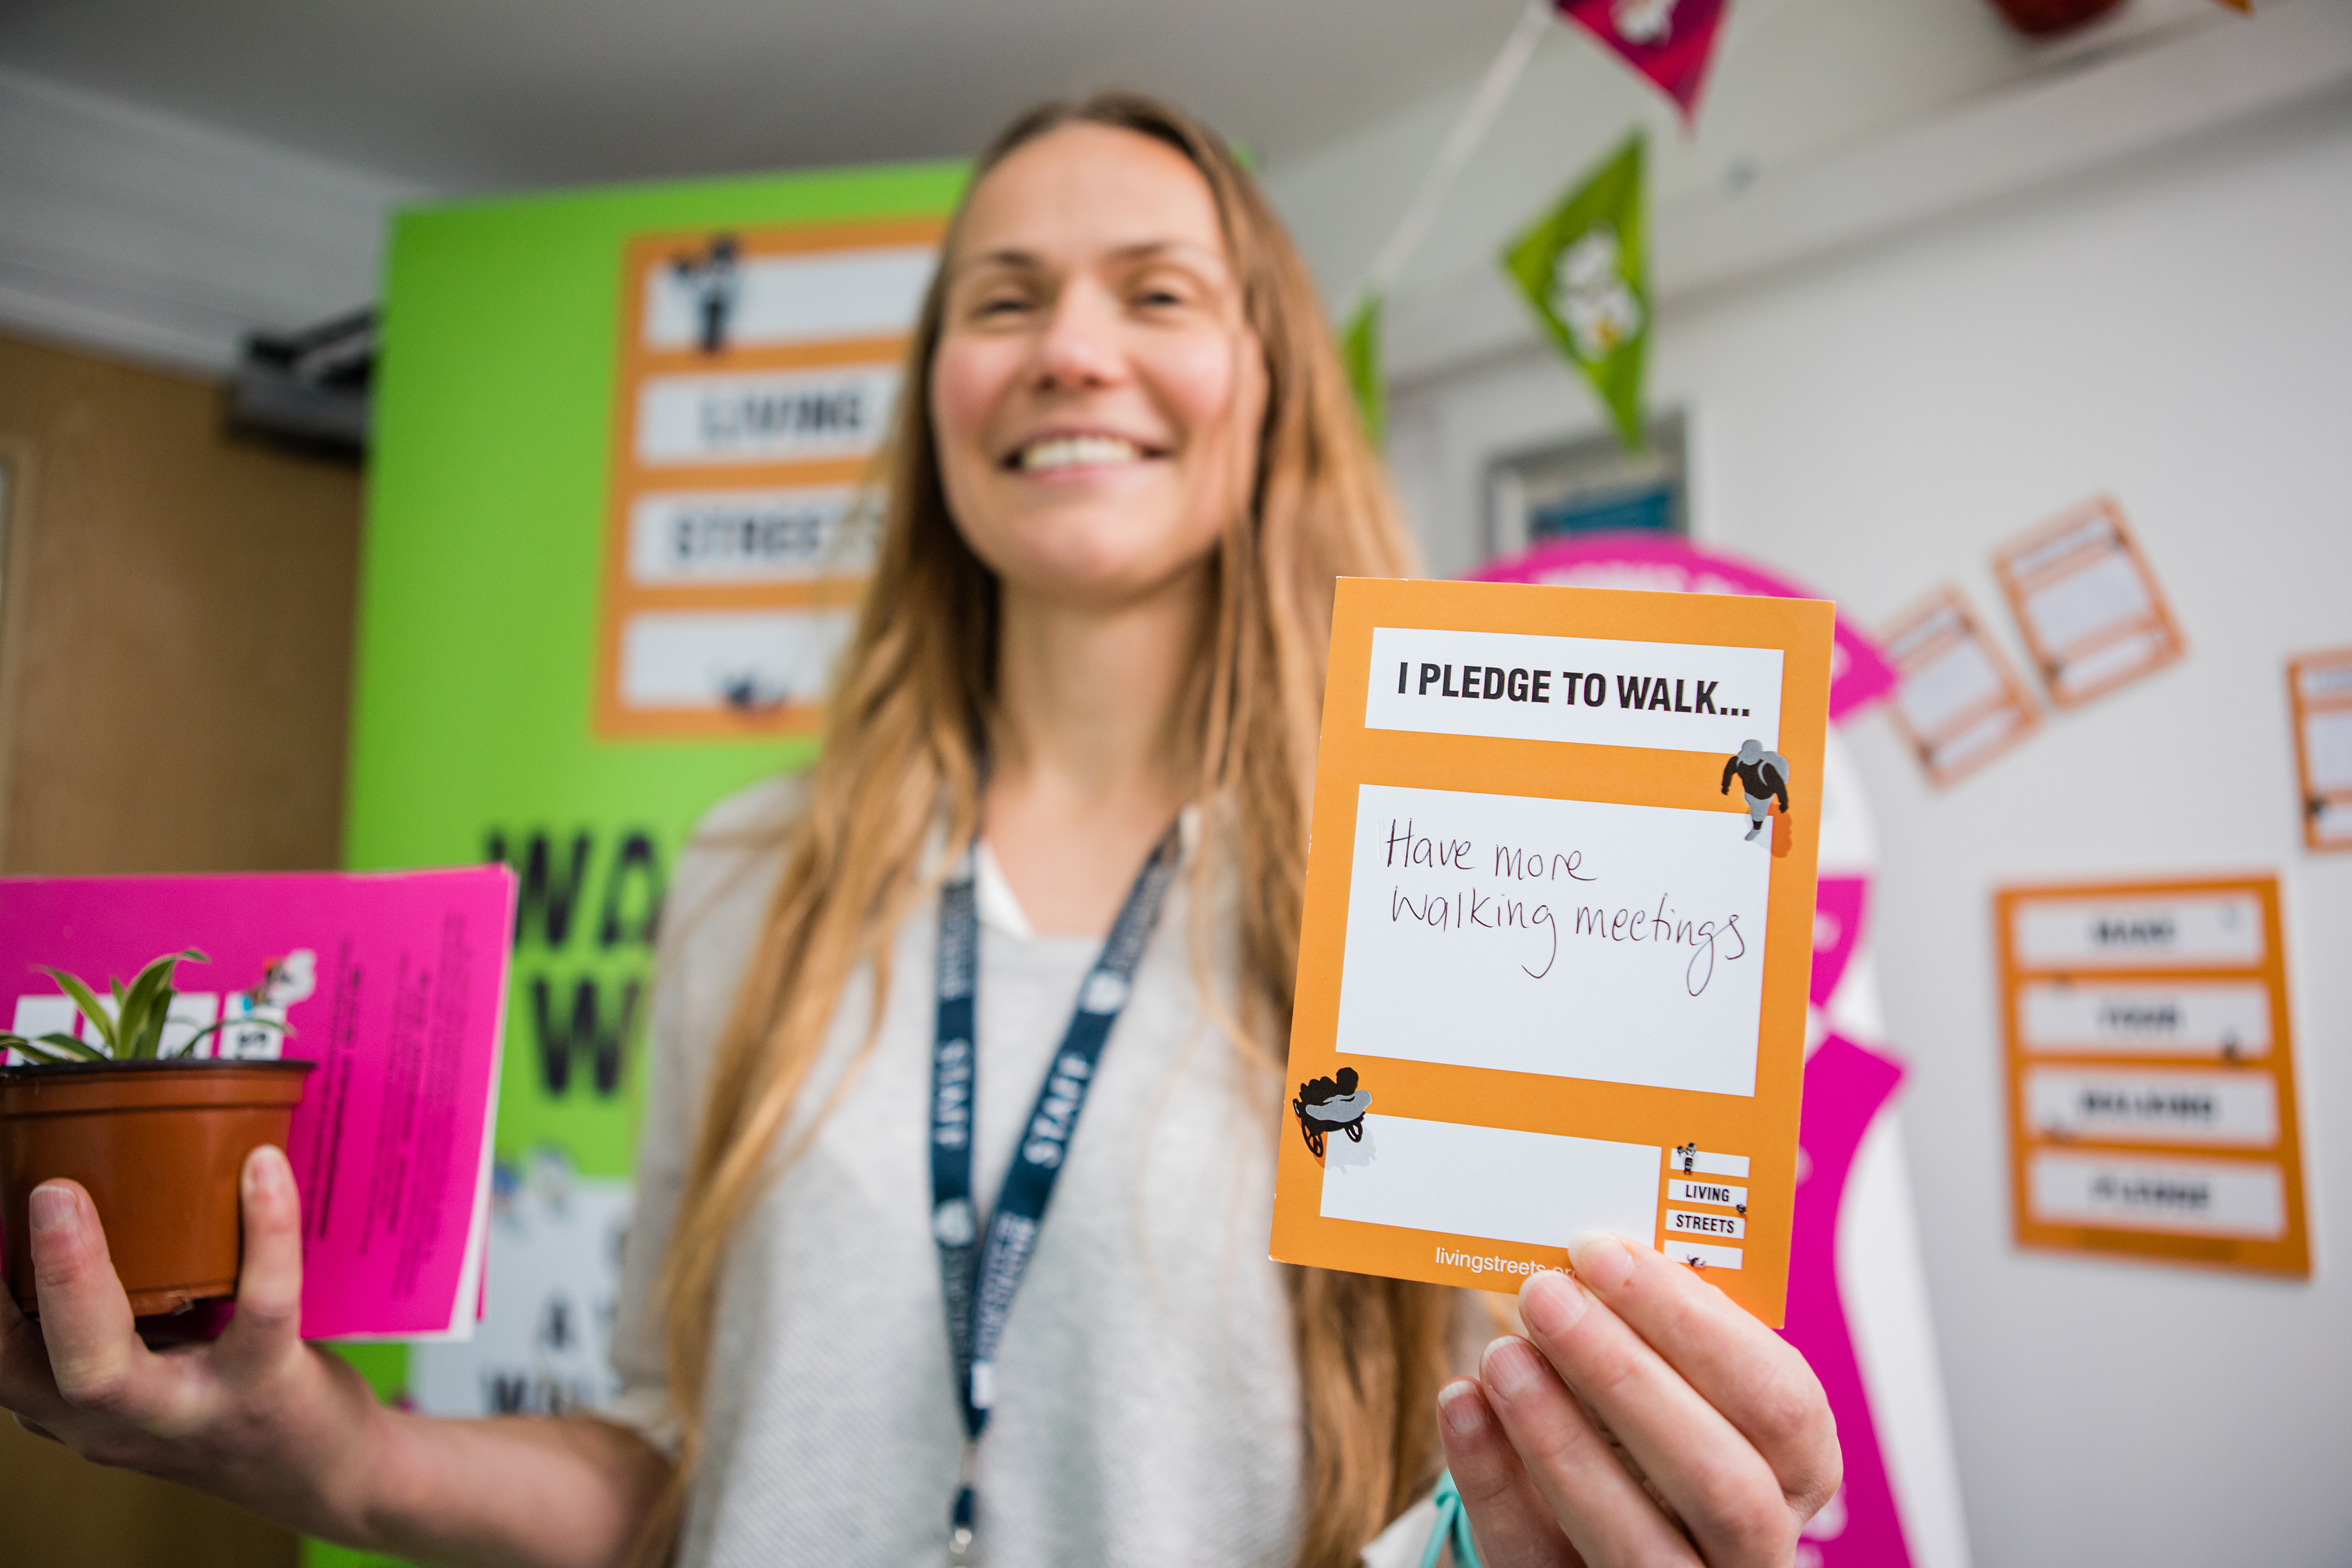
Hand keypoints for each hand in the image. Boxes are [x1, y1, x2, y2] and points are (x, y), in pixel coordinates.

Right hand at [0, 1147, 389, 1541]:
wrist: (321, 1470)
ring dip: (76, 1278)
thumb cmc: (223, 1397)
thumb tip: (70, 1197)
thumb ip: (101, 1315)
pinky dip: (265, 1233)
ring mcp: (185, 1412)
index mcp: (72, 1405)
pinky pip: (259, 1308)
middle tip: (27, 1200)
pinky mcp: (265, 1389)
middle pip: (20, 1373)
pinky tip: (262, 1170)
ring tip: (67, 1193)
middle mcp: (112, 1420)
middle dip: (7, 1290)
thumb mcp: (141, 1373)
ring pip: (108, 1369)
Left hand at [1438, 1232, 1838, 1565]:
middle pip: (1722, 1484)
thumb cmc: (1645, 1418)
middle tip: (1545, 1294)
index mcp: (1792, 1468)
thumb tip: (1667, 1207)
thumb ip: (1677, 1309)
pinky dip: (1491, 1483)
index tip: (1604, 1253)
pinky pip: (1537, 1564)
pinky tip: (1460, 1405)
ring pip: (1637, 1547)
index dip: (1698, 1327)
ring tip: (1499, 1354)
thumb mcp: (1679, 1369)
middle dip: (1627, 1378)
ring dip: (1560, 1440)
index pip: (1781, 1405)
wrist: (1586, 1518)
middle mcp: (1753, 1544)